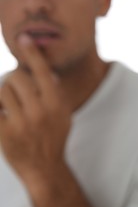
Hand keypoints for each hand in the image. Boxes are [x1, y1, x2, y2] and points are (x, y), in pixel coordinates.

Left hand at [0, 35, 70, 183]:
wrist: (44, 168)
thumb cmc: (53, 139)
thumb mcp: (63, 116)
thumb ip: (54, 94)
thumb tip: (44, 71)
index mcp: (56, 105)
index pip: (43, 72)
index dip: (33, 53)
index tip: (24, 39)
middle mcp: (40, 112)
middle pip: (16, 77)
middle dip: (12, 78)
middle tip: (14, 86)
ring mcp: (21, 123)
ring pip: (1, 91)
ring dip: (2, 95)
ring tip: (9, 105)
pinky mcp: (4, 133)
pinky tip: (3, 114)